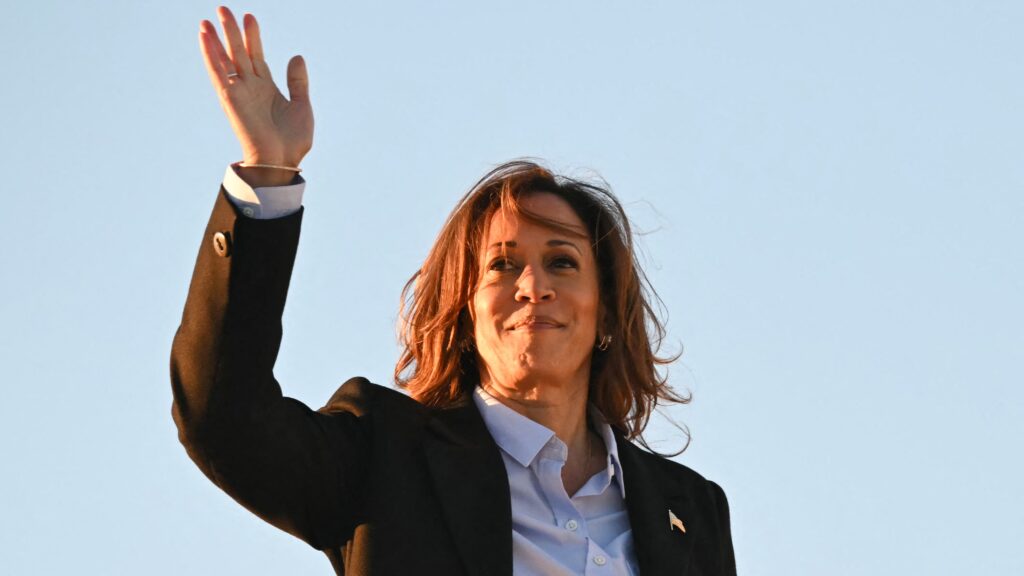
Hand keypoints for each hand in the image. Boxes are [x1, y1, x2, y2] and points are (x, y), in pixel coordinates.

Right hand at [199, 7, 312, 170]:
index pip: (256, 56)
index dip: (252, 37)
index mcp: (266, 89)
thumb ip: (298, 82)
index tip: (250, 18)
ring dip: (218, 38)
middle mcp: (250, 88)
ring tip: (211, 17)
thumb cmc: (293, 141)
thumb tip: (297, 57)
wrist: (282, 160)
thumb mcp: (302, 105)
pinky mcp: (230, 98)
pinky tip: (204, 36)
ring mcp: (239, 92)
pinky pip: (217, 72)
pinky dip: (210, 54)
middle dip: (232, 31)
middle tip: (224, 8)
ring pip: (226, 58)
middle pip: (239, 53)